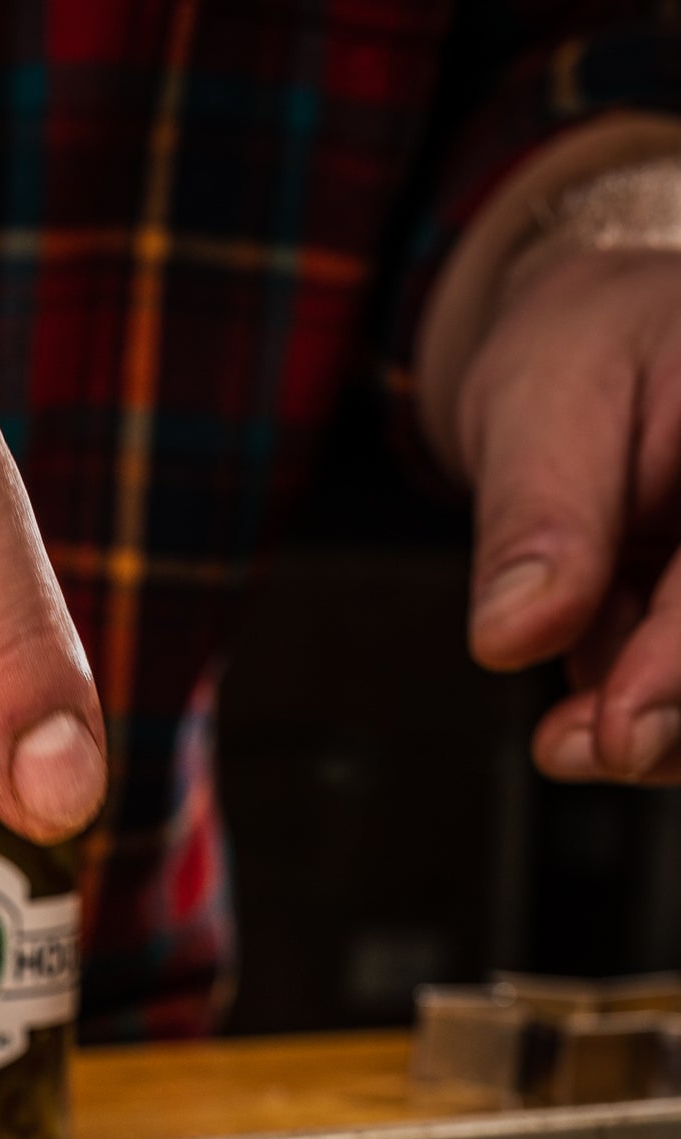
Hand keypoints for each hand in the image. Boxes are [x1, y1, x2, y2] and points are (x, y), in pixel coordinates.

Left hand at [459, 234, 680, 784]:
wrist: (589, 359)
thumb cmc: (583, 352)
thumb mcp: (543, 405)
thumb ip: (538, 519)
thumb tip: (515, 634)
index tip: (620, 729)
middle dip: (674, 715)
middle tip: (581, 746)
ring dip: (654, 720)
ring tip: (570, 717)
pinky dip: (640, 703)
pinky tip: (594, 667)